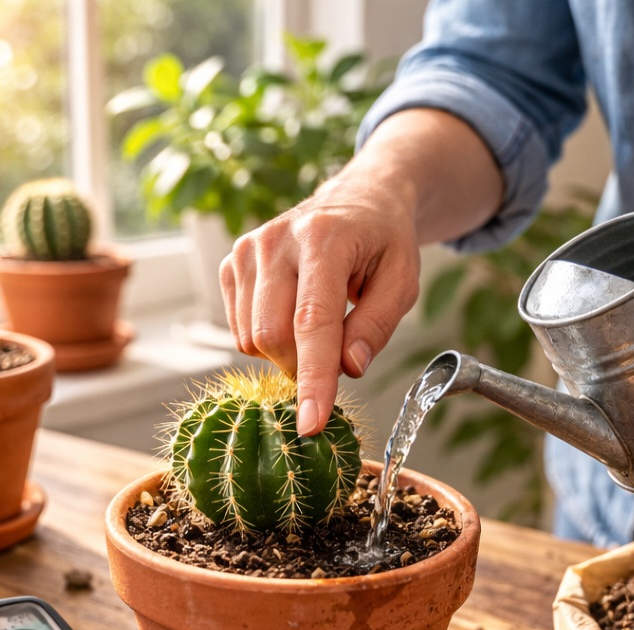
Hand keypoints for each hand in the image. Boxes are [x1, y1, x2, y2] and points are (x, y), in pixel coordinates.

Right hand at [221, 159, 420, 435]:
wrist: (358, 200)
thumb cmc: (383, 243)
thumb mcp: (402, 281)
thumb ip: (377, 326)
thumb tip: (350, 368)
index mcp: (324, 238)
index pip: (312, 323)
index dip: (313, 379)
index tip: (310, 424)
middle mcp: (276, 240)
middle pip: (272, 336)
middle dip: (303, 366)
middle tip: (336, 355)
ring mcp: (247, 249)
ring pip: (252, 339)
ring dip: (288, 352)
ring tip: (319, 323)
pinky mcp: (232, 264)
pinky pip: (240, 330)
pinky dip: (269, 338)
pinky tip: (293, 313)